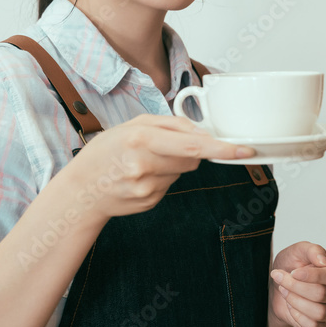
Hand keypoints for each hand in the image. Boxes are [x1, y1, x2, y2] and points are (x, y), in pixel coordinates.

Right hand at [58, 114, 254, 219]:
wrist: (81, 189)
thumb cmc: (107, 151)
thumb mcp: (133, 125)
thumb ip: (171, 124)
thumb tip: (203, 133)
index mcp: (141, 139)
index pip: (192, 146)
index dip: (221, 149)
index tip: (244, 150)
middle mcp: (144, 165)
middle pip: (192, 158)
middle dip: (188, 151)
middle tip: (165, 147)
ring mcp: (147, 188)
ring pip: (183, 172)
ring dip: (174, 164)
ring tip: (145, 162)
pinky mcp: (150, 202)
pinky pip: (171, 185)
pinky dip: (163, 178)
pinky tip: (141, 176)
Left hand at [269, 242, 325, 326]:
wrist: (278, 286)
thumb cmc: (292, 266)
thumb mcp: (298, 251)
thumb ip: (313, 251)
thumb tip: (324, 262)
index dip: (312, 275)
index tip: (293, 272)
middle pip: (322, 293)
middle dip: (296, 286)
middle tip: (281, 279)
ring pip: (319, 312)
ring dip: (295, 301)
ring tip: (285, 291)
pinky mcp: (324, 325)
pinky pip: (313, 326)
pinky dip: (297, 316)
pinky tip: (291, 306)